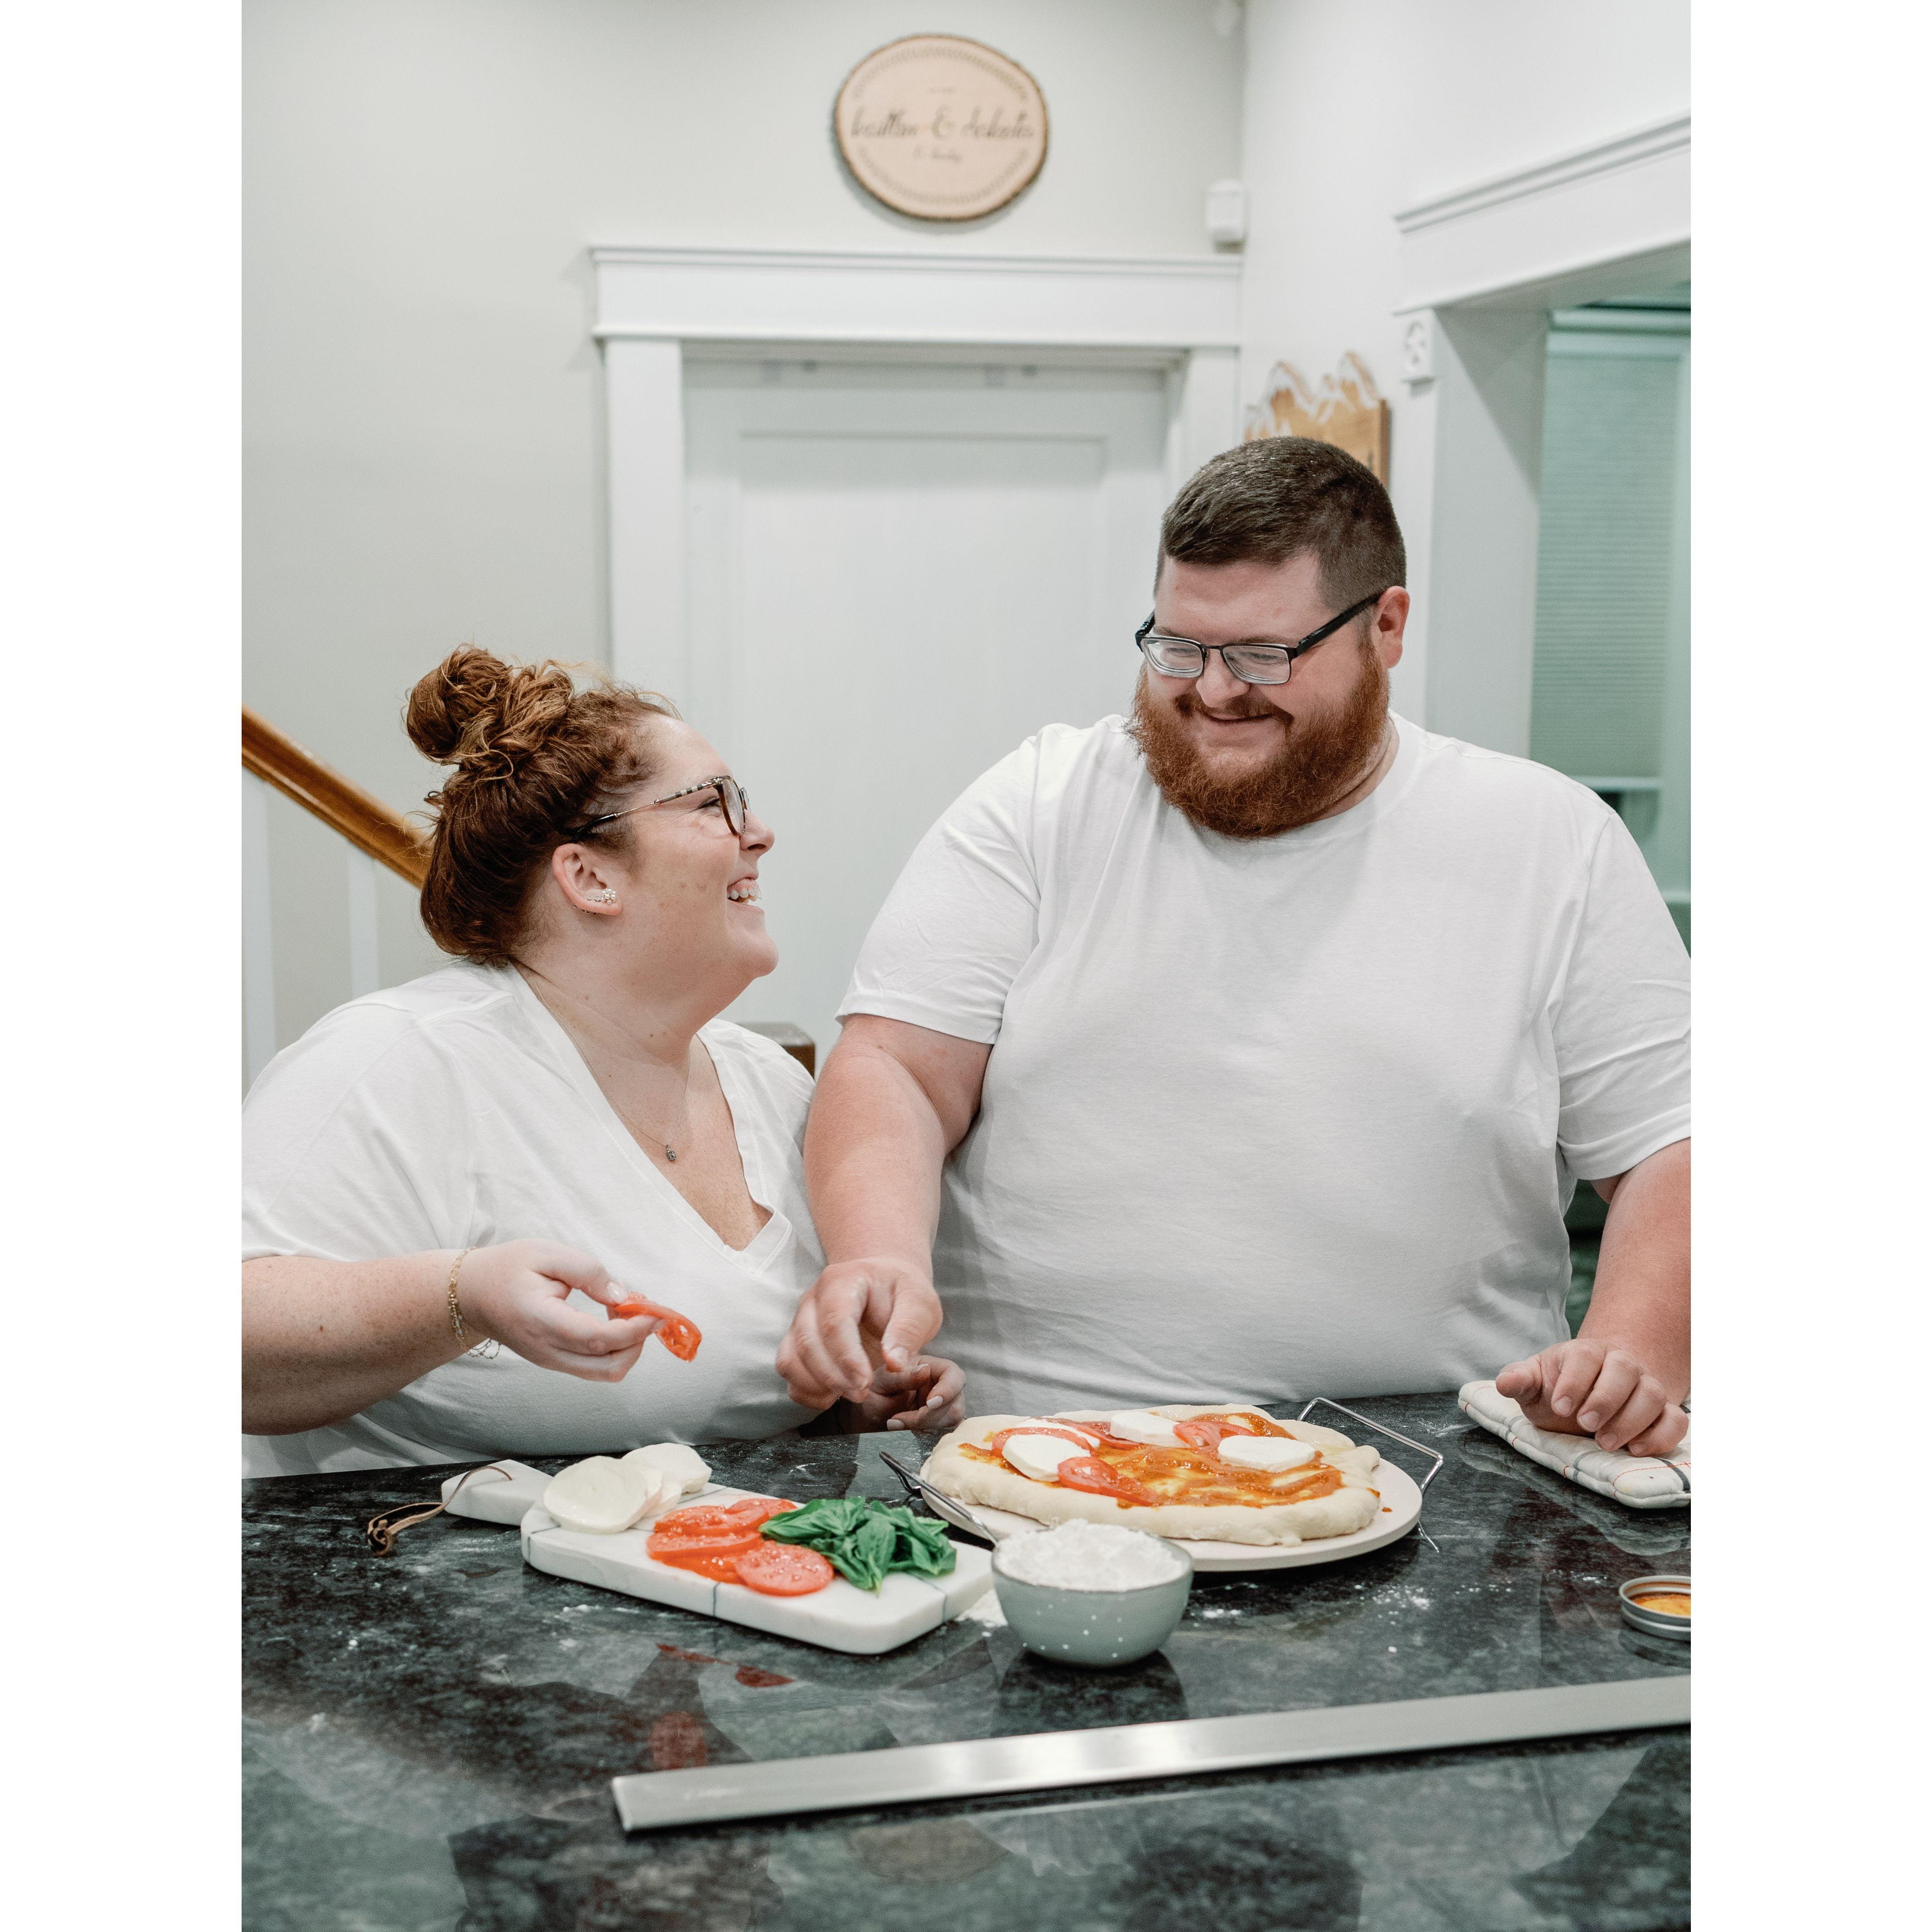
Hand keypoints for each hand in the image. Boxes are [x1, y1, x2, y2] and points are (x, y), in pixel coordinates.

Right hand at [457, 1240, 659, 1381]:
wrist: (473, 1294)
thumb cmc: (509, 1268)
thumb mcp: (546, 1253)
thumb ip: (587, 1271)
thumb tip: (623, 1295)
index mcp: (541, 1321)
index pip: (597, 1339)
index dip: (634, 1329)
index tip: (656, 1310)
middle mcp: (546, 1351)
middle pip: (608, 1367)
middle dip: (638, 1341)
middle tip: (643, 1306)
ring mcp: (550, 1361)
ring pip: (605, 1373)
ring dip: (629, 1346)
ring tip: (628, 1309)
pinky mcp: (555, 1362)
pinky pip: (595, 1366)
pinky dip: (615, 1348)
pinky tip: (614, 1318)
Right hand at [776, 1257, 943, 1409]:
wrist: (883, 1285)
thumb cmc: (901, 1292)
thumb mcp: (919, 1303)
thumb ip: (908, 1330)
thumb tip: (894, 1364)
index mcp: (841, 1281)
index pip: (834, 1322)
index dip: (847, 1357)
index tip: (866, 1383)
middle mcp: (812, 1300)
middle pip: (807, 1343)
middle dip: (833, 1377)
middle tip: (862, 1394)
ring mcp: (799, 1321)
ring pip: (790, 1360)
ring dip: (817, 1386)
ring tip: (850, 1394)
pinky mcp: (796, 1342)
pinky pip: (789, 1372)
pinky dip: (805, 1391)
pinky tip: (834, 1396)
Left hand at [851, 1355, 966, 1432]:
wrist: (870, 1413)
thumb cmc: (876, 1391)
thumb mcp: (882, 1381)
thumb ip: (902, 1376)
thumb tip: (924, 1371)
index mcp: (931, 1366)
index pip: (953, 1374)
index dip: (948, 1389)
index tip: (930, 1403)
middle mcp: (942, 1385)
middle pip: (955, 1401)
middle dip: (929, 1415)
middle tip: (900, 1420)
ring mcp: (944, 1406)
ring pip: (951, 1419)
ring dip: (925, 1426)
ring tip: (897, 1424)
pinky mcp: (940, 1423)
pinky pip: (944, 1431)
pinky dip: (927, 1433)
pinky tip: (907, 1431)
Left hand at [1495, 1339, 1686, 1456]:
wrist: (1592, 1391)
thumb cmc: (1558, 1387)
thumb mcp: (1534, 1382)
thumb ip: (1520, 1380)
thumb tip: (1504, 1383)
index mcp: (1585, 1352)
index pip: (1584, 1357)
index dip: (1574, 1381)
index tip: (1560, 1407)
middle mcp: (1621, 1364)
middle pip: (1624, 1370)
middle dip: (1605, 1399)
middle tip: (1585, 1426)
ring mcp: (1646, 1386)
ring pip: (1652, 1394)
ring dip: (1631, 1420)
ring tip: (1605, 1444)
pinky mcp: (1664, 1412)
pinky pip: (1675, 1420)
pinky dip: (1661, 1435)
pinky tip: (1636, 1450)